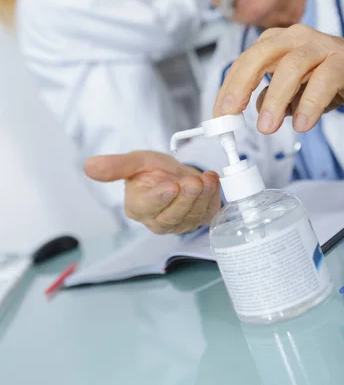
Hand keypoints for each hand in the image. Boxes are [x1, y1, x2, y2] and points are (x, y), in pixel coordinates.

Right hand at [84, 151, 220, 233]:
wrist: (175, 173)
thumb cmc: (153, 170)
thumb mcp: (135, 162)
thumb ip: (115, 166)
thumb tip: (88, 166)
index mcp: (138, 207)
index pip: (147, 206)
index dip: (160, 197)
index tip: (171, 186)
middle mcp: (158, 220)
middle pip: (172, 216)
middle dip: (185, 198)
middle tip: (193, 182)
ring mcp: (180, 223)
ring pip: (192, 215)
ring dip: (202, 197)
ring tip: (206, 179)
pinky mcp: (199, 219)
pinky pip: (207, 212)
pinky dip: (213, 197)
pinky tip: (212, 181)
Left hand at [213, 24, 343, 136]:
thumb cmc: (325, 77)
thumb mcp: (291, 91)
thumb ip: (270, 98)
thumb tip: (252, 111)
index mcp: (275, 43)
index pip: (244, 63)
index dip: (228, 89)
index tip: (219, 116)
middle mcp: (294, 38)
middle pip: (259, 56)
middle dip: (241, 85)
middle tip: (230, 114)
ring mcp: (320, 45)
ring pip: (291, 67)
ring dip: (275, 99)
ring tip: (266, 128)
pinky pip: (324, 80)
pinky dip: (310, 103)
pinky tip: (302, 123)